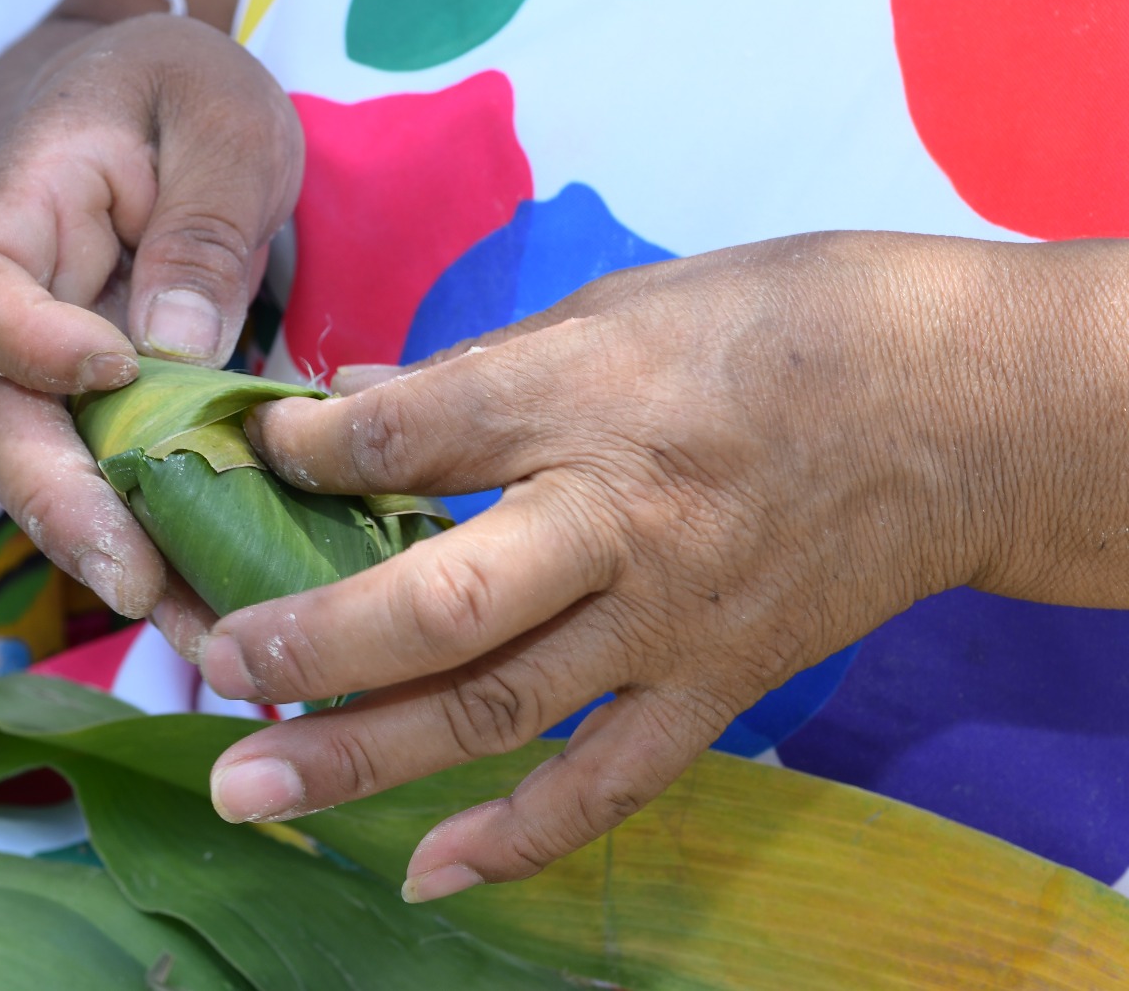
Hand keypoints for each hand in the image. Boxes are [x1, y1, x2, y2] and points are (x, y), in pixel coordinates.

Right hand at [0, 14, 302, 620]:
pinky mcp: (103, 414)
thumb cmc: (183, 96)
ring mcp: (51, 373)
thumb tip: (174, 354)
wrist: (156, 113)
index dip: (27, 340)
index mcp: (21, 211)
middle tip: (135, 578)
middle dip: (62, 506)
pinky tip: (219, 609)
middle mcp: (14, 311)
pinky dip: (163, 551)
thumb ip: (199, 224)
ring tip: (197, 629)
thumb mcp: (220, 119)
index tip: (113, 366)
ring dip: (118, 559)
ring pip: (52, 480)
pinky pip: (116, 488)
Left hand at [195, 232, 1039, 901]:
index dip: (308, 449)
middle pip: (439, 599)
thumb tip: (359, 399)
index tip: (248, 457)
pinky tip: (425, 873)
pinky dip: (517, 838)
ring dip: (364, 755)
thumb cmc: (788, 321)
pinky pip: (608, 784)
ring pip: (498, 707)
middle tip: (210, 665)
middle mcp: (620, 518)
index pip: (411, 433)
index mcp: (589, 393)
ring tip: (249, 785)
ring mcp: (669, 621)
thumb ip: (485, 365)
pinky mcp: (718, 688)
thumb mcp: (627, 300)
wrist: (962, 404)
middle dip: (310, 641)